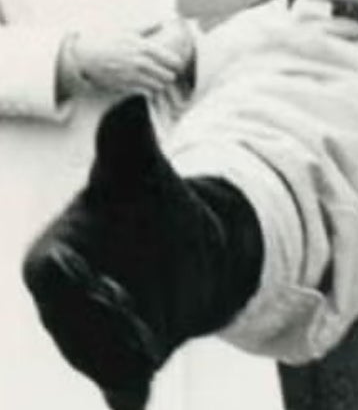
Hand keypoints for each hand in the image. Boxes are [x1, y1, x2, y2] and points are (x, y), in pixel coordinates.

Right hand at [23, 98, 262, 409]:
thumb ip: (129, 143)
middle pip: (74, 325)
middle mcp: (61, 307)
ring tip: (152, 338)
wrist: (186, 247)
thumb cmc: (148, 206)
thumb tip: (132, 101)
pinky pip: (122, 389)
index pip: (47, 274)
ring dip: (126, 352)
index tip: (82, 273)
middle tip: (134, 308)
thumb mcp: (141, 173)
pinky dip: (127, 400)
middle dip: (104, 319)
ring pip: (102, 357)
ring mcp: (89, 341)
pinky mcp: (126, 366)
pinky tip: (133, 408)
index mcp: (53, 257)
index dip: (67, 277)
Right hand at [59, 28, 191, 100]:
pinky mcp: (124, 85)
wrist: (85, 55)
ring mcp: (132, 75)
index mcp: (143, 47)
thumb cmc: (107, 40)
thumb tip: (162, 20)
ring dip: (162, 83)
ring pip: (158, 85)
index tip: (179, 62)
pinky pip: (144, 91)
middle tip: (171, 72)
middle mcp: (140, 63)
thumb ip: (147, 25)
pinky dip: (150, 89)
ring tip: (161, 79)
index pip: (170, 59)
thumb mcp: (128, 29)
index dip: (178, 62)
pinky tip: (149, 85)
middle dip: (171, 74)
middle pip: (167, 75)